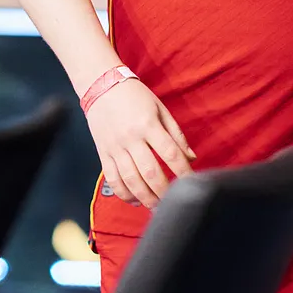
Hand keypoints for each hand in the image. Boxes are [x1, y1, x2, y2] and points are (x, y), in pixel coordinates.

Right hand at [84, 78, 195, 208]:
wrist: (100, 85)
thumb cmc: (134, 95)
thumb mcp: (159, 108)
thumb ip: (176, 134)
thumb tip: (191, 158)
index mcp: (148, 124)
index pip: (170, 153)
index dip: (183, 171)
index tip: (191, 181)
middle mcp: (131, 137)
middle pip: (151, 172)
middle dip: (164, 191)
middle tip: (173, 201)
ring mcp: (115, 147)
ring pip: (131, 180)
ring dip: (146, 198)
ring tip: (157, 207)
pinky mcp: (103, 153)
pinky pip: (113, 179)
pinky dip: (124, 194)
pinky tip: (135, 201)